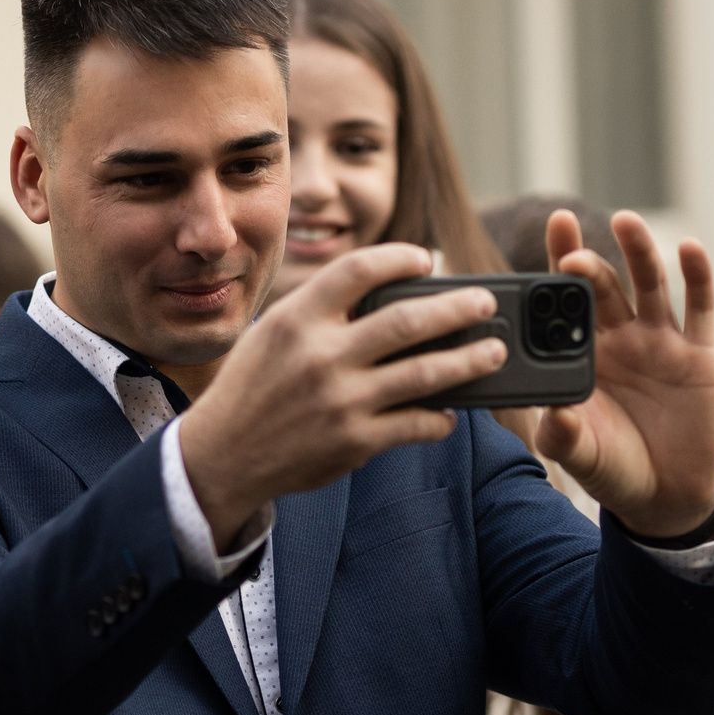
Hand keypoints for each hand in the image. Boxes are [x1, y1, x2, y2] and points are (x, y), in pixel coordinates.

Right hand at [176, 244, 504, 547]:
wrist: (221, 456)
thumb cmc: (252, 388)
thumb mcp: (272, 334)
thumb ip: (321, 311)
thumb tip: (388, 292)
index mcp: (296, 319)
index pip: (360, 270)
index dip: (401, 258)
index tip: (426, 260)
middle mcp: (320, 356)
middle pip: (407, 320)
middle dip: (458, 308)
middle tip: (485, 302)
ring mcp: (340, 401)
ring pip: (425, 373)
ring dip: (468, 360)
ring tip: (493, 352)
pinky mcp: (354, 441)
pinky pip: (415, 424)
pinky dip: (440, 417)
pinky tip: (449, 412)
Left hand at [535, 211, 713, 539]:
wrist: (665, 495)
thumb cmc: (614, 469)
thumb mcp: (581, 455)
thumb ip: (563, 435)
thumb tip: (553, 414)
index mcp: (584, 355)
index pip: (567, 301)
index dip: (559, 263)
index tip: (550, 232)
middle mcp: (621, 339)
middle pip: (605, 286)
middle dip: (589, 266)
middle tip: (573, 256)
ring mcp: (660, 342)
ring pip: (650, 286)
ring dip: (639, 252)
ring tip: (626, 223)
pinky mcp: (699, 355)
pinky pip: (699, 308)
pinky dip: (698, 276)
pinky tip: (690, 248)